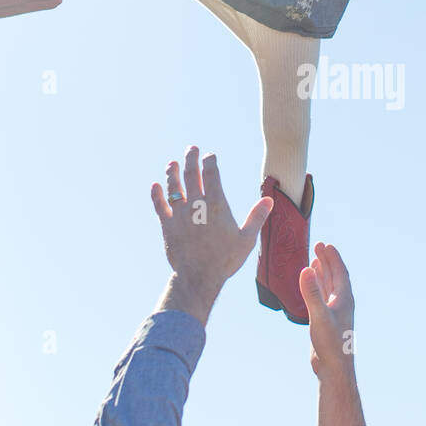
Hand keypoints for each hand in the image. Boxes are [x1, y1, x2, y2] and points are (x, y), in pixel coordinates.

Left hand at [151, 147, 272, 323]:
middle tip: (192, 148)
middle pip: (191, 174)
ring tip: (172, 164)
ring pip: (174, 187)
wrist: (199, 277)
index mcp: (216, 205)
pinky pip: (159, 206)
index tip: (210, 156)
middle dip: (191, 158)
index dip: (210, 161)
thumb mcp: (246, 239)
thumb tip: (269, 200)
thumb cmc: (225, 260)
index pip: (211, 174)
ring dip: (172, 173)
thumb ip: (256, 217)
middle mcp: (196, 205)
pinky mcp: (167, 226)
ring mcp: (179, 214)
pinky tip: (155, 185)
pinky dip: (157, 194)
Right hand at [300, 242, 354, 375]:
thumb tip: (307, 269)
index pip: (340, 272)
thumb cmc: (330, 344)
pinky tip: (310, 286)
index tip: (325, 244)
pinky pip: (323, 297)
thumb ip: (312, 293)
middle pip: (335, 276)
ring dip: (323, 273)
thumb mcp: (319, 316)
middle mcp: (342, 303)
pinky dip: (317, 287)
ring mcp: (335, 312)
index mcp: (344, 299)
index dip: (333, 257)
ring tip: (315, 261)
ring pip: (329, 287)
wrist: (333, 368)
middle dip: (327, 261)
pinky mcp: (326, 321)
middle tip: (318, 246)